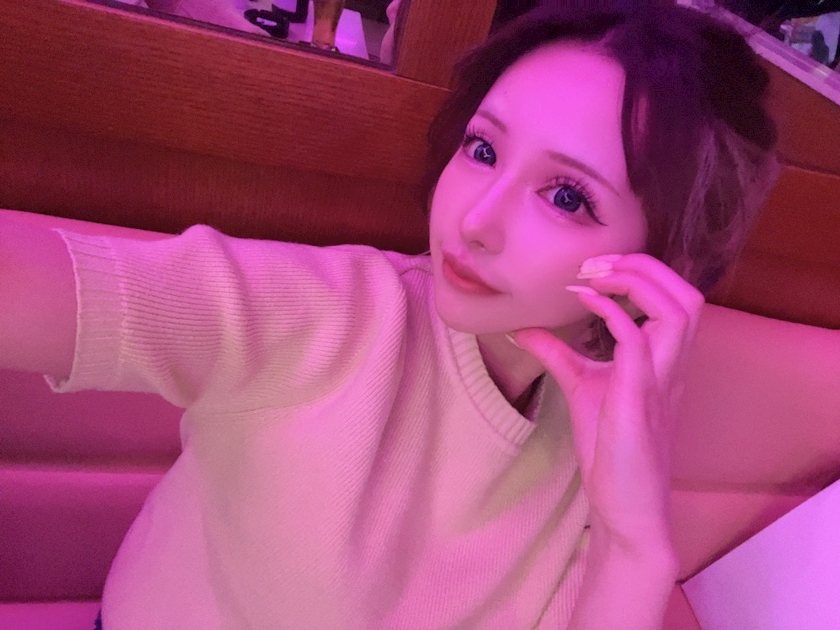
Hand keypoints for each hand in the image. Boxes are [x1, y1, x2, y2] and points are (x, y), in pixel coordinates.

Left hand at [509, 253, 703, 553]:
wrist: (624, 506)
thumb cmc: (610, 449)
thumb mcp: (580, 387)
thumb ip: (559, 354)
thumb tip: (525, 328)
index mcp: (665, 360)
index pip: (676, 298)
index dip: (642, 272)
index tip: (594, 269)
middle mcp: (671, 366)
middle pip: (689, 295)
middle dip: (646, 267)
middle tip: (598, 264)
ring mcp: (660, 381)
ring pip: (681, 311)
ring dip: (637, 282)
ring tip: (594, 277)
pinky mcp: (638, 400)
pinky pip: (639, 342)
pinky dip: (613, 313)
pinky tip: (584, 302)